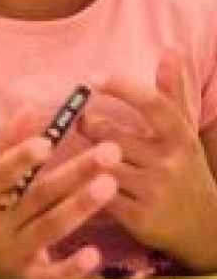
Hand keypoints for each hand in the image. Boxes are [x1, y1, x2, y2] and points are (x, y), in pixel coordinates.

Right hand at [0, 111, 120, 278]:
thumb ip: (5, 144)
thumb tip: (29, 106)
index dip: (19, 158)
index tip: (47, 141)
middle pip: (37, 197)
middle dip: (74, 174)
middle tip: (110, 151)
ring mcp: (12, 253)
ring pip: (48, 229)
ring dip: (79, 207)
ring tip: (110, 184)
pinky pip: (50, 275)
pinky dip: (71, 266)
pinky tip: (95, 253)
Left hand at [79, 50, 216, 270]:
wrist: (204, 229)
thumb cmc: (184, 170)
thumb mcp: (183, 132)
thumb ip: (173, 92)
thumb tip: (172, 49)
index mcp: (180, 137)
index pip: (152, 104)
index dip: (121, 87)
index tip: (93, 77)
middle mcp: (170, 163)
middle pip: (112, 135)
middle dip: (90, 127)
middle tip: (81, 123)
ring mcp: (156, 192)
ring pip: (102, 164)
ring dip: (83, 155)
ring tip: (75, 149)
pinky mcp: (140, 219)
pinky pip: (99, 194)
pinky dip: (84, 184)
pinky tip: (76, 178)